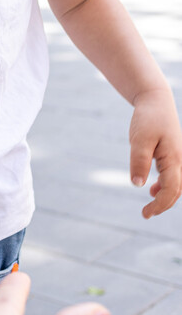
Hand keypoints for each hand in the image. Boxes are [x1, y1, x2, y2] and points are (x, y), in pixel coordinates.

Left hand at [130, 87, 181, 217]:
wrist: (155, 100)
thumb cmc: (148, 118)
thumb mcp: (139, 140)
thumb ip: (139, 161)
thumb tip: (137, 184)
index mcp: (174, 159)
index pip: (171, 189)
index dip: (160, 204)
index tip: (145, 213)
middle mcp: (180, 160)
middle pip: (177, 191)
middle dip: (163, 205)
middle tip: (145, 214)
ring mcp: (178, 157)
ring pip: (177, 184)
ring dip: (165, 196)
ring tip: (149, 205)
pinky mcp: (173, 155)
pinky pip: (173, 175)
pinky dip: (165, 185)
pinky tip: (152, 188)